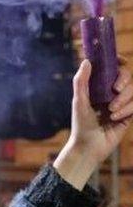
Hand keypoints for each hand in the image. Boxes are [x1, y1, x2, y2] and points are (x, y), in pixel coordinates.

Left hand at [54, 58, 132, 188]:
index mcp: (99, 86)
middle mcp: (111, 92)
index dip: (119, 62)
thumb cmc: (81, 123)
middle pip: (127, 76)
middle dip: (124, 79)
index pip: (113, 69)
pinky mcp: (129, 114)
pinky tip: (114, 118)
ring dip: (123, 99)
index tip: (120, 60)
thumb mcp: (79, 101)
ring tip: (110, 111)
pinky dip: (126, 109)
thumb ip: (81, 81)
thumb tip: (87, 61)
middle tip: (116, 88)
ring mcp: (122, 103)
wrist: (89, 146)